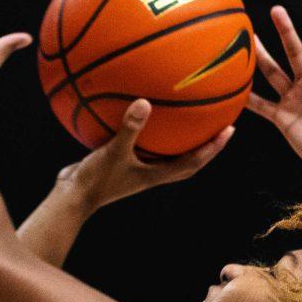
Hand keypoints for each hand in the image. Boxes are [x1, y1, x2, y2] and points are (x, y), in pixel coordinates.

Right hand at [57, 100, 233, 211]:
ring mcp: (138, 169)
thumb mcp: (113, 151)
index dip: (214, 147)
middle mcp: (152, 173)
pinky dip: (146, 130)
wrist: (71, 198)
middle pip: (189, 161)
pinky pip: (142, 144)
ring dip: (180, 140)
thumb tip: (144, 102)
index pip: (195, 161)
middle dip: (207, 146)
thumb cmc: (95, 179)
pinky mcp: (123, 163)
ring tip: (189, 117)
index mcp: (158, 174)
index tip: (230, 130)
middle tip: (221, 125)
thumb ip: (130, 128)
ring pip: (167, 154)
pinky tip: (141, 110)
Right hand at [245, 0, 301, 184]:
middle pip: (294, 52)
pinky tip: (233, 86)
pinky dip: (247, 98)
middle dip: (286, 31)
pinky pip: (261, 106)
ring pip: (274, 73)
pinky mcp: (283, 118)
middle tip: (276, 9)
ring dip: (262, 57)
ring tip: (249, 39)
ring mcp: (294, 99)